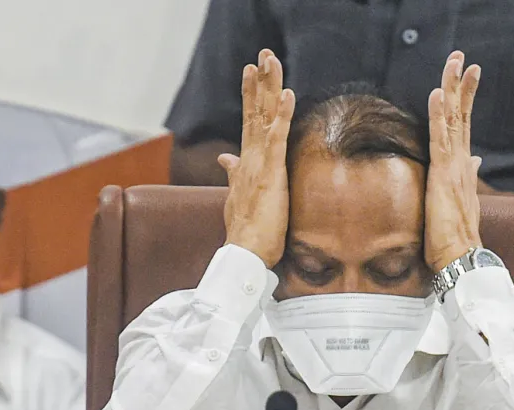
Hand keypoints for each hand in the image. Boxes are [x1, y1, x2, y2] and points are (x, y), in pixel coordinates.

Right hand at [218, 49, 294, 267]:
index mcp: (246, 162)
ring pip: (263, 117)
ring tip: (270, 62)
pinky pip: (277, 138)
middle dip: (259, 82)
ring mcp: (259, 163)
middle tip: (262, 55)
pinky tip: (288, 94)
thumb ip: (233, 173)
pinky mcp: (270, 172)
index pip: (249, 122)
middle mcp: (249, 157)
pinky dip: (282, 115)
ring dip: (268, 88)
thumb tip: (225, 158)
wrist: (244, 251)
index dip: (252, 96)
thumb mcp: (239, 195)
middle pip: (254, 111)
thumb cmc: (246, 229)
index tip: (252, 73)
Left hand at [424, 51, 483, 271]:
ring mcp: (454, 166)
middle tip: (463, 58)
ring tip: (454, 63)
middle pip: (461, 114)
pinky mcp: (444, 174)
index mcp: (463, 166)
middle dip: (461, 85)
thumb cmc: (456, 234)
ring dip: (452, 89)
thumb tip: (476, 159)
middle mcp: (462, 161)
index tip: (468, 75)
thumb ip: (468, 175)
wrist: (460, 255)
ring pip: (453, 119)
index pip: (463, 125)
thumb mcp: (461, 199)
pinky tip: (437, 93)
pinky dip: (438, 114)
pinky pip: (440, 138)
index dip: (464, 99)